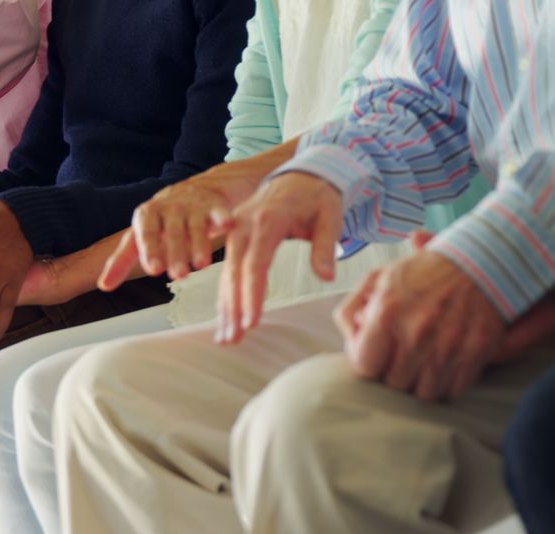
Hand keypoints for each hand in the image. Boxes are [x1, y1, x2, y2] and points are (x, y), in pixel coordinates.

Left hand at [100, 142, 297, 289]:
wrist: (200, 189)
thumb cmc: (165, 220)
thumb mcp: (142, 235)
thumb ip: (122, 260)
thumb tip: (103, 286)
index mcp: (147, 215)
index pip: (146, 233)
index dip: (150, 250)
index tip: (154, 269)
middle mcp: (169, 207)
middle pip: (172, 231)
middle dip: (176, 253)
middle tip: (179, 274)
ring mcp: (193, 204)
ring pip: (195, 225)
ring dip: (199, 244)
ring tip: (201, 265)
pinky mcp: (215, 204)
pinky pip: (219, 211)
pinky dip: (223, 217)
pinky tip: (228, 225)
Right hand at [216, 172, 342, 343]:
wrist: (301, 174)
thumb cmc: (318, 197)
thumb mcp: (330, 216)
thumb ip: (326, 246)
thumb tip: (326, 276)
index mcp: (268, 220)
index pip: (256, 264)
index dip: (252, 295)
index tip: (252, 322)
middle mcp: (244, 225)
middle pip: (235, 273)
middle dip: (233, 308)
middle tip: (234, 338)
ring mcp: (236, 230)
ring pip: (227, 274)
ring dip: (225, 307)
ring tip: (226, 338)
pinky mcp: (234, 236)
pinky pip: (227, 269)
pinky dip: (225, 295)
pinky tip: (225, 318)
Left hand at [333, 248, 505, 401]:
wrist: (479, 261)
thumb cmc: (422, 272)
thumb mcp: (377, 278)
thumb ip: (351, 310)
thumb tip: (349, 340)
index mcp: (387, 313)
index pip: (365, 366)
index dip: (366, 363)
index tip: (373, 355)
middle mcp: (417, 333)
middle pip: (394, 383)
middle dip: (392, 372)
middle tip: (399, 356)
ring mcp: (449, 346)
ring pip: (424, 393)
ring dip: (420, 381)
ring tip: (421, 361)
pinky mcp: (476, 353)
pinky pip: (453, 389)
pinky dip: (446, 382)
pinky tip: (443, 362)